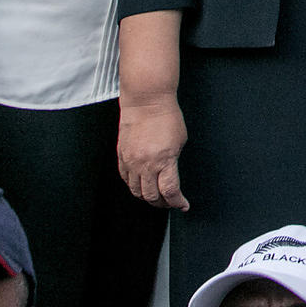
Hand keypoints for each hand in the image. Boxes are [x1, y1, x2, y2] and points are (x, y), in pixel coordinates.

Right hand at [117, 96, 188, 210]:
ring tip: (156, 197)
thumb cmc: (167, 116)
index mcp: (164, 160)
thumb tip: (171, 174)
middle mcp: (145, 164)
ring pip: (137, 191)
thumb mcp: (181, 141)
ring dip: (148, 197)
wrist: (146, 101)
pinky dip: (134, 186)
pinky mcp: (121, 156)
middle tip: (170, 202)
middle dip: (163, 203)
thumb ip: (174, 160)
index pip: (170, 191)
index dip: (178, 202)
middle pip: (152, 196)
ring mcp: (131, 162)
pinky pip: (126, 179)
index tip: (183, 205)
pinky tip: (142, 185)